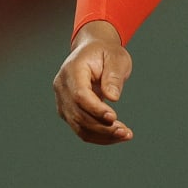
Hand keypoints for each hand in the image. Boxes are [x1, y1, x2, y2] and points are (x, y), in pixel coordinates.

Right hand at [53, 20, 133, 143]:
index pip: (79, 95)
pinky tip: (117, 136)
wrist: (93, 52)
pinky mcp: (68, 111)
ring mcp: (62, 101)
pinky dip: (98, 135)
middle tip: (125, 132)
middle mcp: (62, 87)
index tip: (113, 117)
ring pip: (78, 126)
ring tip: (125, 135)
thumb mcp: (116, 57)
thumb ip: (113, 75)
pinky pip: (81, 128)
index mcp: (72, 70)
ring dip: (101, 135)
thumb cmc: (106, 53)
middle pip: (78, 114)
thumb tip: (113, 97)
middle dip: (102, 127)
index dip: (95, 109)